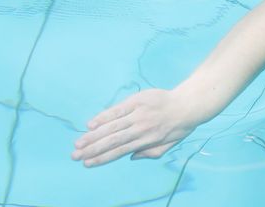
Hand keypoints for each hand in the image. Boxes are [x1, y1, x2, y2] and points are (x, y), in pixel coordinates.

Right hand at [72, 88, 199, 166]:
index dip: (102, 158)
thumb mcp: (168, 145)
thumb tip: (130, 157)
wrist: (190, 103)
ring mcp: (139, 113)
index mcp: (147, 141)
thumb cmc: (179, 126)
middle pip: (112, 140)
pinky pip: (118, 109)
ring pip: (112, 126)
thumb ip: (150, 153)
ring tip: (78, 143)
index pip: (120, 151)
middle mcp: (141, 128)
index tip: (87, 164)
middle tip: (75, 156)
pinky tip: (91, 124)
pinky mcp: (138, 100)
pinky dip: (104, 117)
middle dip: (92, 149)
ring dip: (93, 136)